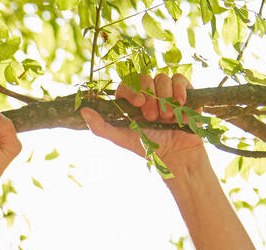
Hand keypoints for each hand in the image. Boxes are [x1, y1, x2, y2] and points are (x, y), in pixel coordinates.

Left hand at [79, 72, 207, 172]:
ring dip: (165, 98)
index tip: (139, 103)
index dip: (132, 89)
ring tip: (166, 118)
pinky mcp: (183, 92)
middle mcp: (147, 94)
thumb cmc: (148, 148)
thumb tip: (82, 110)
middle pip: (145, 78)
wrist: (176, 155)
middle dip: (150, 96)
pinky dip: (180, 91)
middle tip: (152, 116)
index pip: (127, 84)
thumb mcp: (121, 139)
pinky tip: (180, 105)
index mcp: (130, 102)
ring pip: (163, 78)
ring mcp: (165, 92)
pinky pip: (179, 79)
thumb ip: (101, 127)